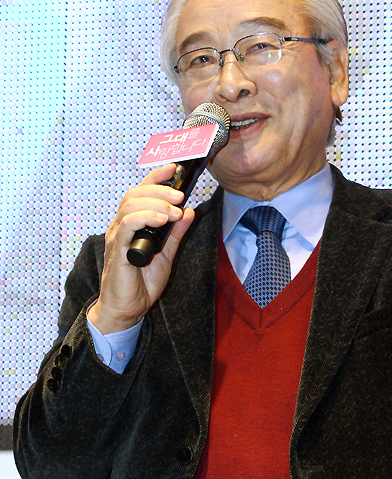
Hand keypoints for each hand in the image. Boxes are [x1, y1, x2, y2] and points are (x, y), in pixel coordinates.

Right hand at [88, 163, 194, 333]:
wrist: (128, 308)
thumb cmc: (142, 283)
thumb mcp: (166, 254)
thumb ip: (176, 233)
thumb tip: (189, 212)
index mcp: (133, 224)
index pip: (141, 192)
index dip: (156, 177)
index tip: (175, 169)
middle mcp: (122, 225)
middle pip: (136, 194)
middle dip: (161, 190)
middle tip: (180, 196)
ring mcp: (117, 235)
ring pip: (131, 205)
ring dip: (157, 204)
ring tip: (174, 212)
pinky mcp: (116, 248)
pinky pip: (127, 224)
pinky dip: (145, 217)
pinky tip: (162, 220)